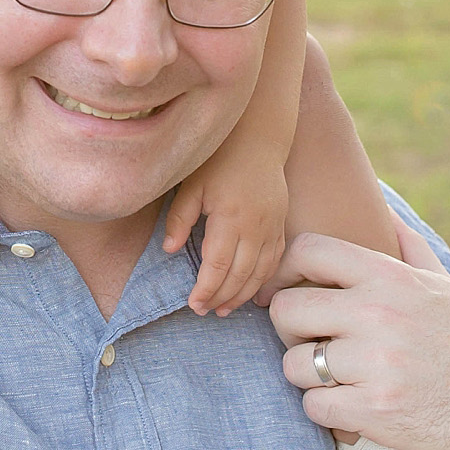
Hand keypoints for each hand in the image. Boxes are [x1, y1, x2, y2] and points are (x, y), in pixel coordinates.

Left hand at [164, 147, 289, 316]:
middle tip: (205, 311)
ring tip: (225, 309)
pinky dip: (263, 280)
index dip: (206, 289)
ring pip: (260, 272)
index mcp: (230, 216)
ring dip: (243, 294)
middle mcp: (255, 225)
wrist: (258, 138)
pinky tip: (250, 290)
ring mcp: (272, 226)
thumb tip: (168, 250)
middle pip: (240, 274)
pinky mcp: (281, 224)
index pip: (217, 265)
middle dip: (222, 297)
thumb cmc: (219, 159)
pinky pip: (275, 260)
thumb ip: (179, 218)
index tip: (193, 304)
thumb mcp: (192, 184)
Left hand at [268, 223, 449, 449]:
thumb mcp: (445, 283)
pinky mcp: (376, 411)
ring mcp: (376, 364)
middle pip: (285, 310)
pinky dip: (328, 411)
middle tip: (315, 343)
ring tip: (342, 377)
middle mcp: (378, 314)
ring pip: (294, 365)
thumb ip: (408, 247)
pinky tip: (355, 406)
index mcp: (389, 276)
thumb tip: (386, 212)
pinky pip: (314, 407)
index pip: (306, 251)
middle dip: (292, 330)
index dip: (289, 272)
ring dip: (311, 376)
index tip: (295, 292)